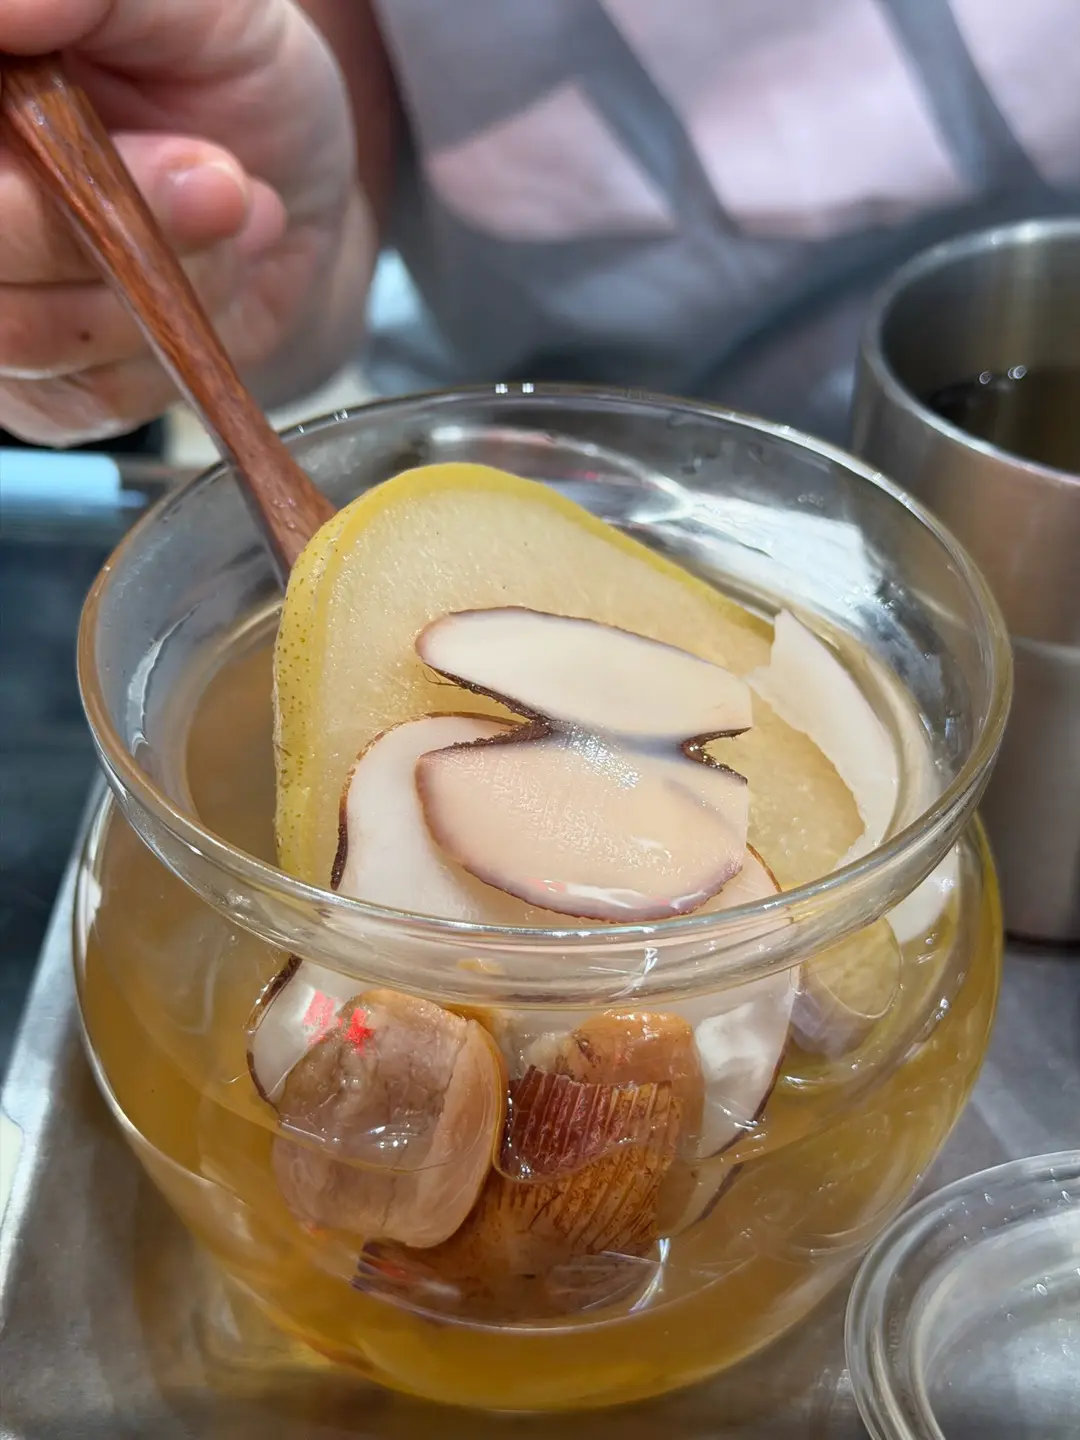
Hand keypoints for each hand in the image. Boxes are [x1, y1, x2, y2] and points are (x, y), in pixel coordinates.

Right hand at [0, 0, 375, 445]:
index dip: (22, 194)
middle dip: (112, 219)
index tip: (85, 132)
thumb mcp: (194, 7)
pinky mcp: (45, 393)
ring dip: (165, 282)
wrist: (296, 194)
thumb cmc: (230, 80)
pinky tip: (210, 278)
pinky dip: (174, 341)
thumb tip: (7, 9)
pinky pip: (91, 396)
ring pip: (33, 330)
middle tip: (218, 180)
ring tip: (229, 213)